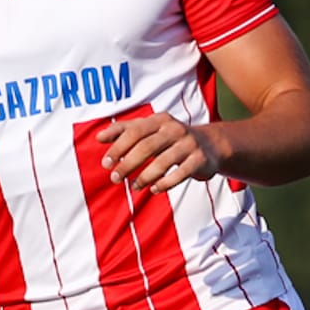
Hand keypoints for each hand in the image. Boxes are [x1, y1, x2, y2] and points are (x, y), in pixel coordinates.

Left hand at [96, 111, 221, 194]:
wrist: (210, 145)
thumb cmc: (171, 139)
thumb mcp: (150, 130)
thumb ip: (124, 131)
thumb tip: (99, 137)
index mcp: (160, 119)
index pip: (134, 131)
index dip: (118, 147)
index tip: (105, 163)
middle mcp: (175, 129)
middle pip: (146, 146)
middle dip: (128, 164)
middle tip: (115, 178)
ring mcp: (188, 144)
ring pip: (163, 162)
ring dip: (144, 177)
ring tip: (134, 186)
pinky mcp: (199, 160)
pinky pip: (180, 174)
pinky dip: (165, 183)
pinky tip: (154, 189)